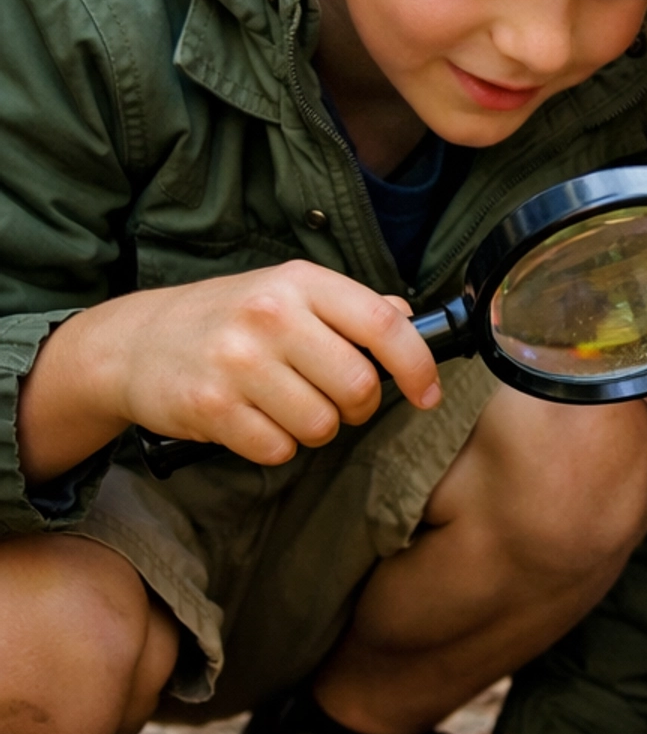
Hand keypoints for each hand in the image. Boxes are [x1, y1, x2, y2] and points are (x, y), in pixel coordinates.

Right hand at [18, 262, 442, 483]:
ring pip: (321, 426)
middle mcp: (270, 315)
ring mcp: (238, 361)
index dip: (418, 366)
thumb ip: (348, 307)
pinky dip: (273, 446)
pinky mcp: (211, 406)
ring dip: (312, 429)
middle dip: (356, 408)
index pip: (383, 324)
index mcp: (300, 283)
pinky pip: (278, 450)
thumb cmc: (224, 320)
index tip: (427, 394)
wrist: (133, 343)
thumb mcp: (285, 293)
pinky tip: (250, 420)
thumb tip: (408, 316)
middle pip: (358, 388)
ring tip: (281, 405)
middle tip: (330, 399)